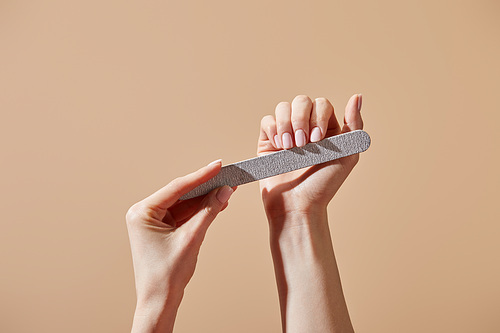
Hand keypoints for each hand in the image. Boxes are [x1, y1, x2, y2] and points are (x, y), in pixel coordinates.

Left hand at [126, 160, 234, 331]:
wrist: (160, 301)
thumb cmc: (166, 275)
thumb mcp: (191, 238)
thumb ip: (209, 211)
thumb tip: (224, 191)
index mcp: (142, 212)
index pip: (177, 188)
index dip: (201, 176)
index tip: (218, 166)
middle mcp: (145, 214)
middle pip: (181, 194)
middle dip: (206, 187)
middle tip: (226, 176)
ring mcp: (154, 222)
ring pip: (185, 204)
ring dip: (206, 198)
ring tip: (227, 189)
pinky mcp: (163, 229)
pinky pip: (185, 214)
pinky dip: (201, 210)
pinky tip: (218, 203)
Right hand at [258, 95, 362, 331]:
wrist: (297, 205)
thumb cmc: (324, 185)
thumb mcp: (348, 155)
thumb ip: (355, 125)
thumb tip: (358, 96)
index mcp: (327, 129)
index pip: (322, 104)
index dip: (318, 116)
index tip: (318, 140)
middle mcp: (306, 128)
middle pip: (301, 101)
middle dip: (300, 120)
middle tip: (302, 145)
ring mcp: (286, 134)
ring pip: (283, 107)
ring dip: (286, 125)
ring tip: (289, 147)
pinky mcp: (268, 142)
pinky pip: (267, 121)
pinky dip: (273, 129)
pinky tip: (279, 147)